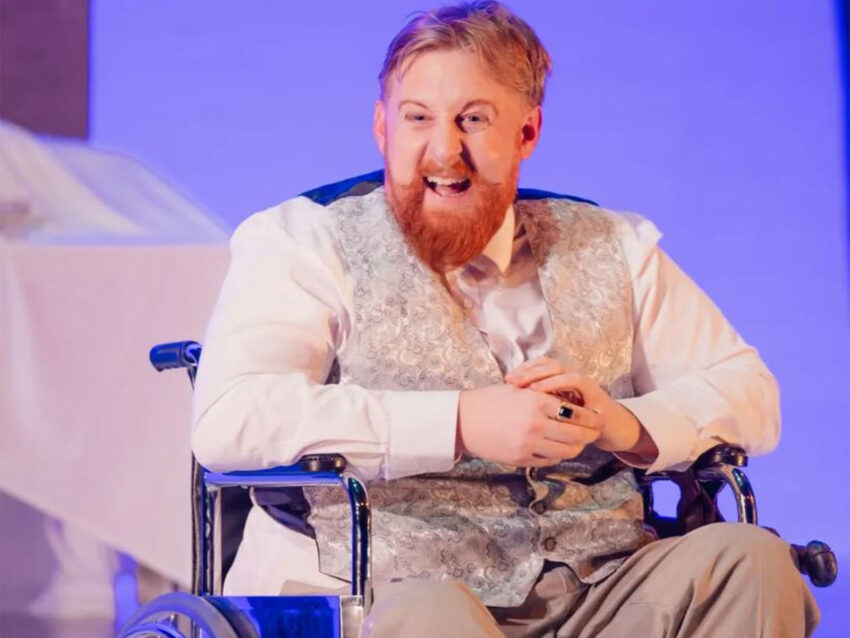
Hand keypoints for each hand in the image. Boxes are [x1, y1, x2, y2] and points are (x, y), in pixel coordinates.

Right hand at [456, 384, 602, 466]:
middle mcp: (535, 424)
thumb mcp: (519, 390)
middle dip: (590, 433)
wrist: (464, 421)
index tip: (596, 416)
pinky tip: (558, 447)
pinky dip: (558, 454)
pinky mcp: (521, 459)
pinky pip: (550, 459)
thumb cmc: (491, 400)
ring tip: (579, 441)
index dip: (590, 416)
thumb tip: (573, 405)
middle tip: (595, 431)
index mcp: (536, 401)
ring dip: (577, 447)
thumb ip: (545, 396)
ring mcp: (528, 444)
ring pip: (567, 450)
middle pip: (577, 434)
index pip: (576, 412)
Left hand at [505, 356, 656, 459]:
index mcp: (560, 379)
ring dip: (543, 375)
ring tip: (527, 386)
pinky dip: (559, 384)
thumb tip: (510, 405)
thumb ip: (537, 407)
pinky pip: (576, 381)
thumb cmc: (579, 424)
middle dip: (528, 370)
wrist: (612, 429)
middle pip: (547, 363)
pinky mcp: (594, 390)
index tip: (506, 380)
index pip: (538, 364)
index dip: (523, 369)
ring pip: (560, 368)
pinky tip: (545, 395)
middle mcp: (571, 375)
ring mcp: (583, 382)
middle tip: (511, 381)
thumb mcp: (554, 415)